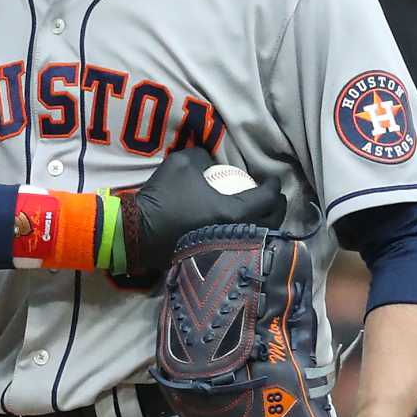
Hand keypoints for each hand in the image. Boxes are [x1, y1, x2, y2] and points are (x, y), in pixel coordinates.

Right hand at [119, 148, 285, 276]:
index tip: (271, 179)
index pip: (268, 198)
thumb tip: (214, 164)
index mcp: (235, 211)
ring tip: (260, 212)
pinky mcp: (216, 259)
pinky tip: (243, 228)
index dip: (274, 185)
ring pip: (262, 238)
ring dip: (267, 223)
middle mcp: (238, 234)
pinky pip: (245, 247)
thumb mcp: (184, 162)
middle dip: (278, 206)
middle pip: (273, 222)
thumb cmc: (164, 196)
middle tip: (273, 196)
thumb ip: (206, 157)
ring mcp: (228, 250)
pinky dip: (251, 237)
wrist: (138, 231)